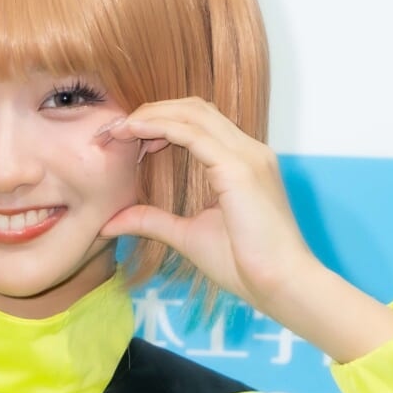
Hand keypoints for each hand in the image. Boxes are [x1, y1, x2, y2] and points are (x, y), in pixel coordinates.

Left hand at [97, 96, 319, 315]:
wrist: (280, 283)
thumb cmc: (245, 265)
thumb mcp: (188, 236)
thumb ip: (152, 222)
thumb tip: (111, 223)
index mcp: (241, 163)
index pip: (199, 124)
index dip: (161, 122)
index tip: (126, 137)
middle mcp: (248, 150)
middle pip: (195, 109)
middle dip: (152, 111)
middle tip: (115, 128)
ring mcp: (246, 155)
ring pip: (193, 113)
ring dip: (152, 114)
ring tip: (119, 128)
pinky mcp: (239, 168)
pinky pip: (193, 134)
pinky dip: (161, 126)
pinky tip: (134, 131)